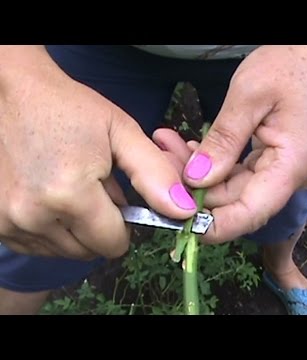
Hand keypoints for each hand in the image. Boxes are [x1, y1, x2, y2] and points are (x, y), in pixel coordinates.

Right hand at [0, 46, 196, 258]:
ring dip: (77, 230)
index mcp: (69, 195)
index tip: (122, 202)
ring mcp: (9, 222)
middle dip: (102, 227)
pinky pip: (39, 244)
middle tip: (96, 189)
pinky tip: (52, 196)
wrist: (14, 93)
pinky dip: (53, 229)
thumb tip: (184, 211)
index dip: (126, 226)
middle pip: (89, 251)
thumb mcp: (122, 134)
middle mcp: (34, 216)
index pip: (113, 244)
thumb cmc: (71, 109)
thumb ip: (155, 175)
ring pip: (64, 251)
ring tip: (74, 189)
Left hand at [183, 45, 306, 243]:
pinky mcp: (271, 161)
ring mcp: (282, 169)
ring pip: (233, 187)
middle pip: (238, 200)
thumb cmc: (287, 67)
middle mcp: (291, 175)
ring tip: (169, 147)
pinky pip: (237, 173)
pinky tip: (190, 148)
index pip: (253, 211)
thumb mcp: (249, 96)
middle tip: (161, 161)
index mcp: (293, 163)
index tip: (182, 225)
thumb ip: (223, 140)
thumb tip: (196, 180)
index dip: (218, 226)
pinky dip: (212, 164)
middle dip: (196, 189)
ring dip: (199, 174)